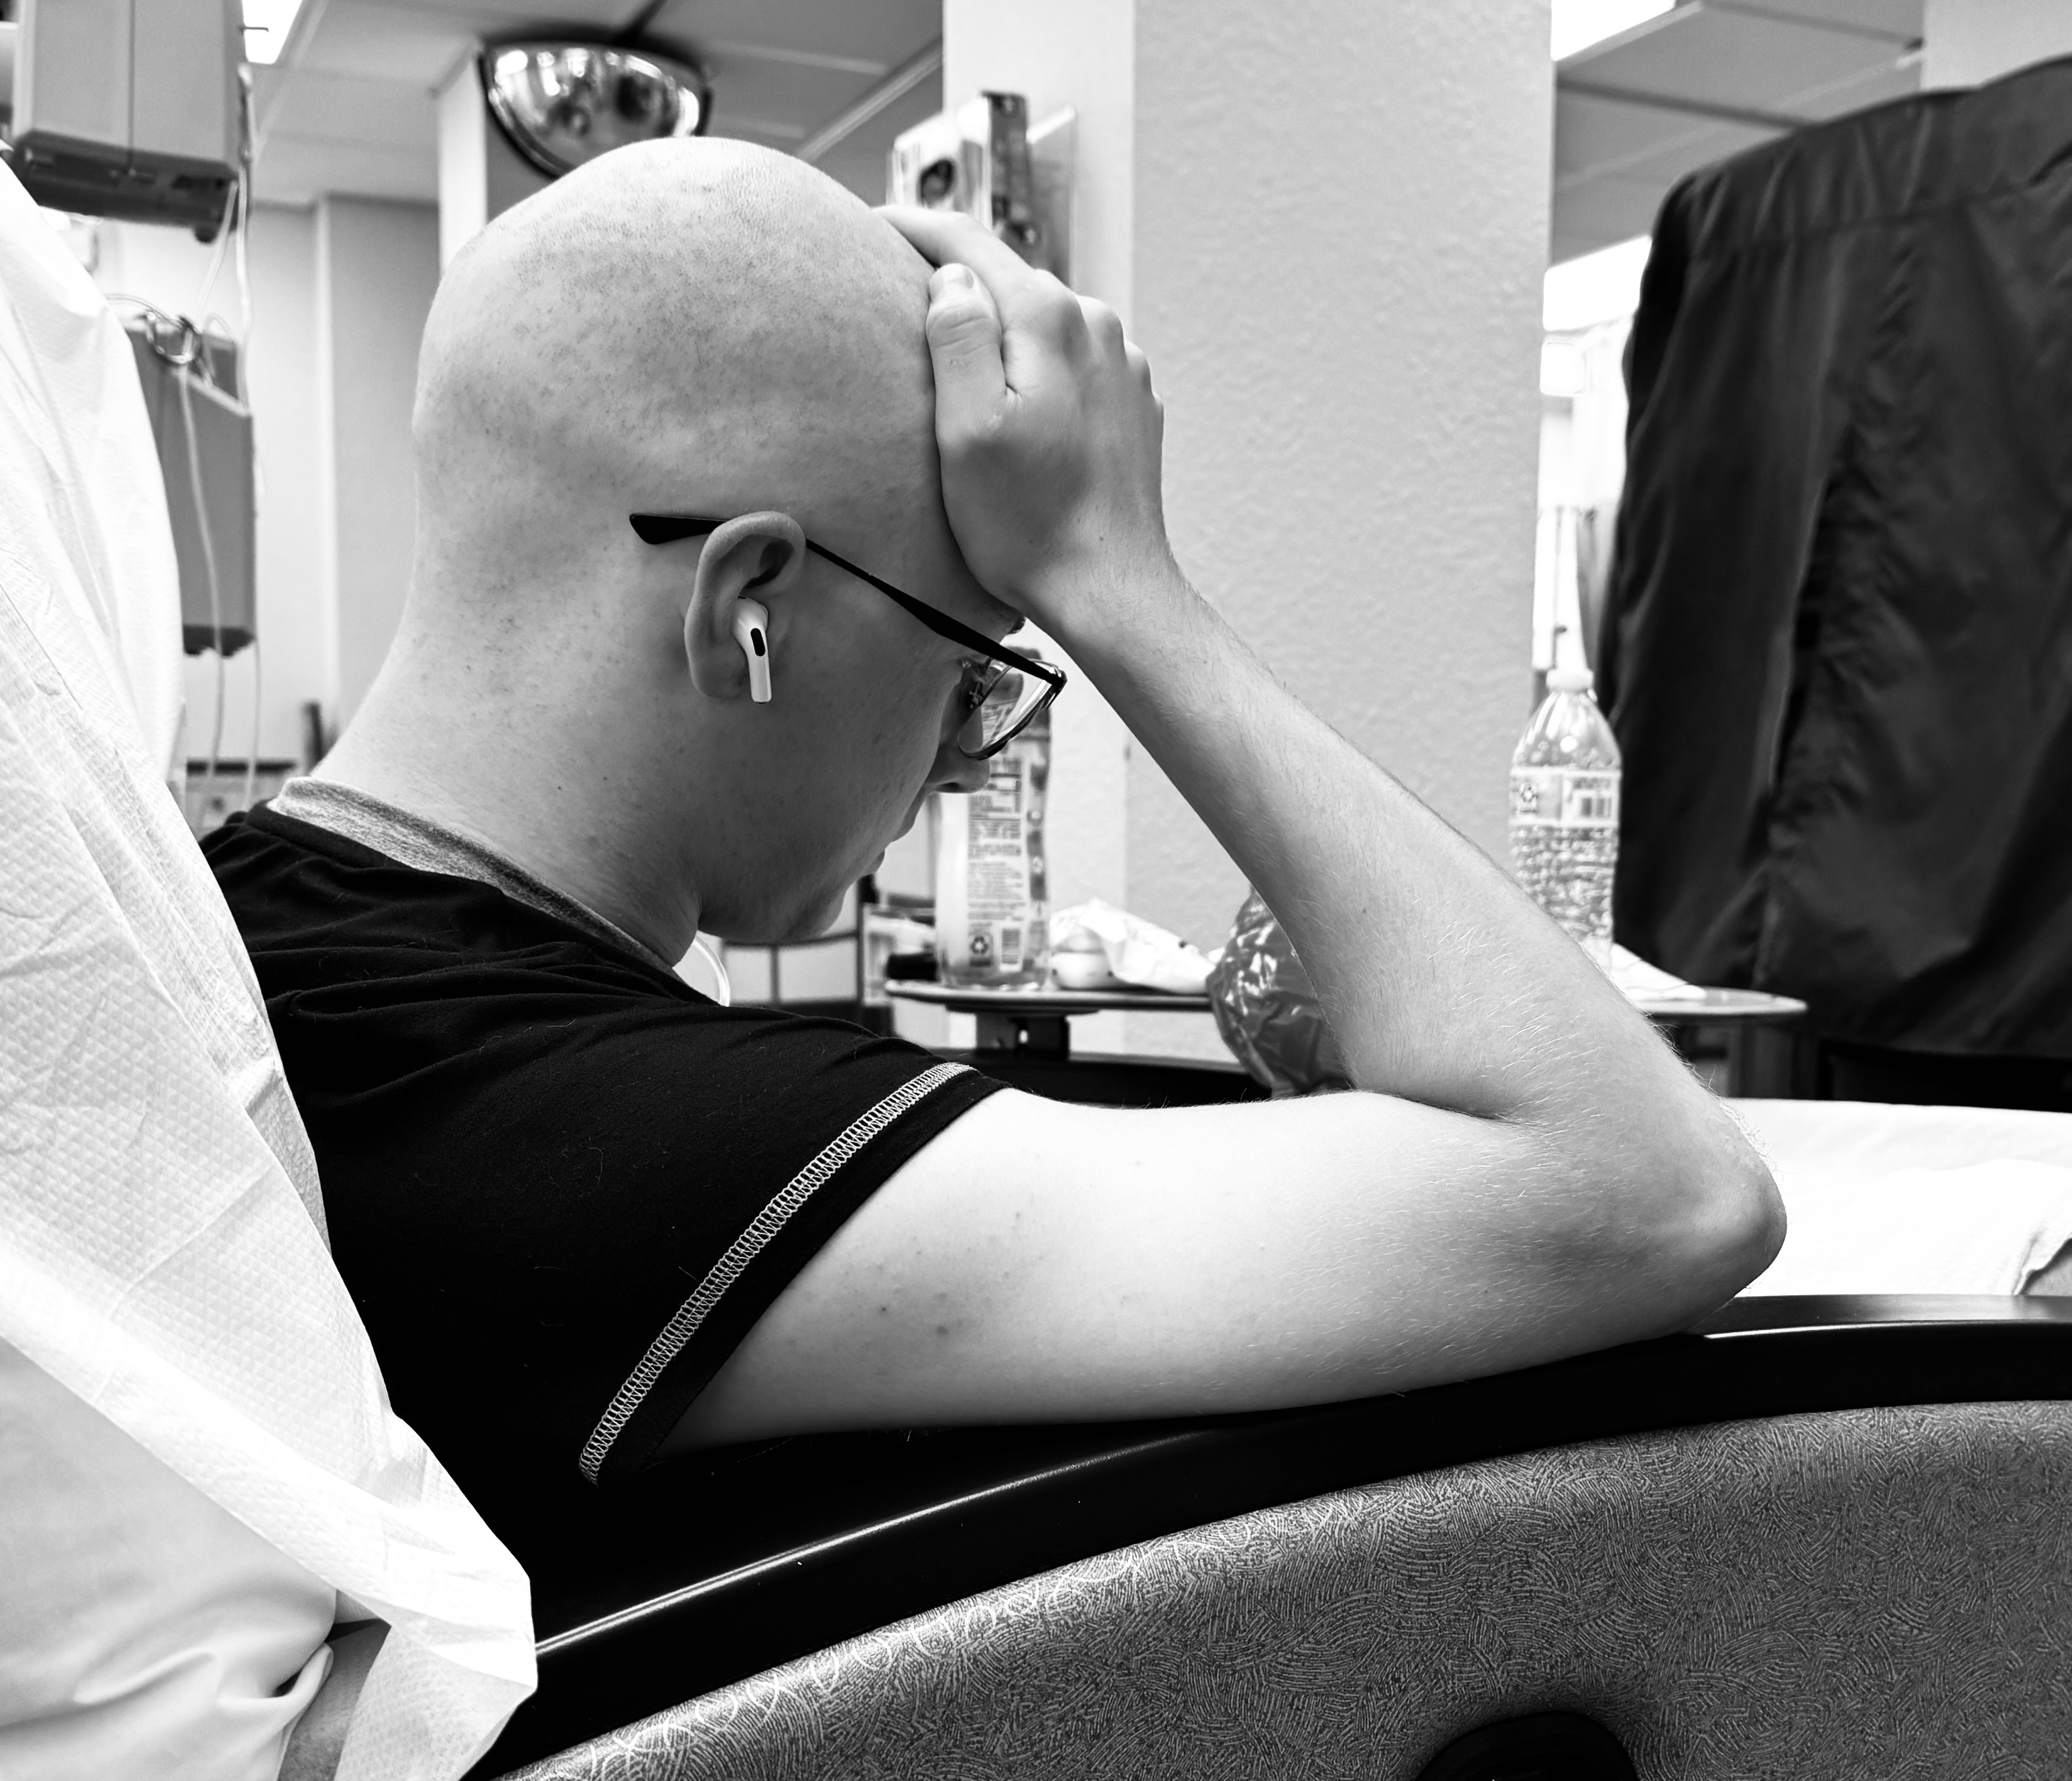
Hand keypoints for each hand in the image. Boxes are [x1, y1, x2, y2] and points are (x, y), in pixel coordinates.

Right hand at [879, 206, 1178, 637]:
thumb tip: (950, 278)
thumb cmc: (1027, 527)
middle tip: (898, 298)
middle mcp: (1096, 324)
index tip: (866, 225)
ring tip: (955, 364)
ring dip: (999, 332)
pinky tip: (1014, 409)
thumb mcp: (966, 431)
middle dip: (955, 284)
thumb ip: (957, 337)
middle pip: (1007, 280)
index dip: (909, 227)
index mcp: (1048, 318)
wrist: (1110, 591)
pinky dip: (1035, 368)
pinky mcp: (1132, 401)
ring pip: (1041, 323)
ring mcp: (1122, 362)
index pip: (967, 241)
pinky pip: (1070, 362)